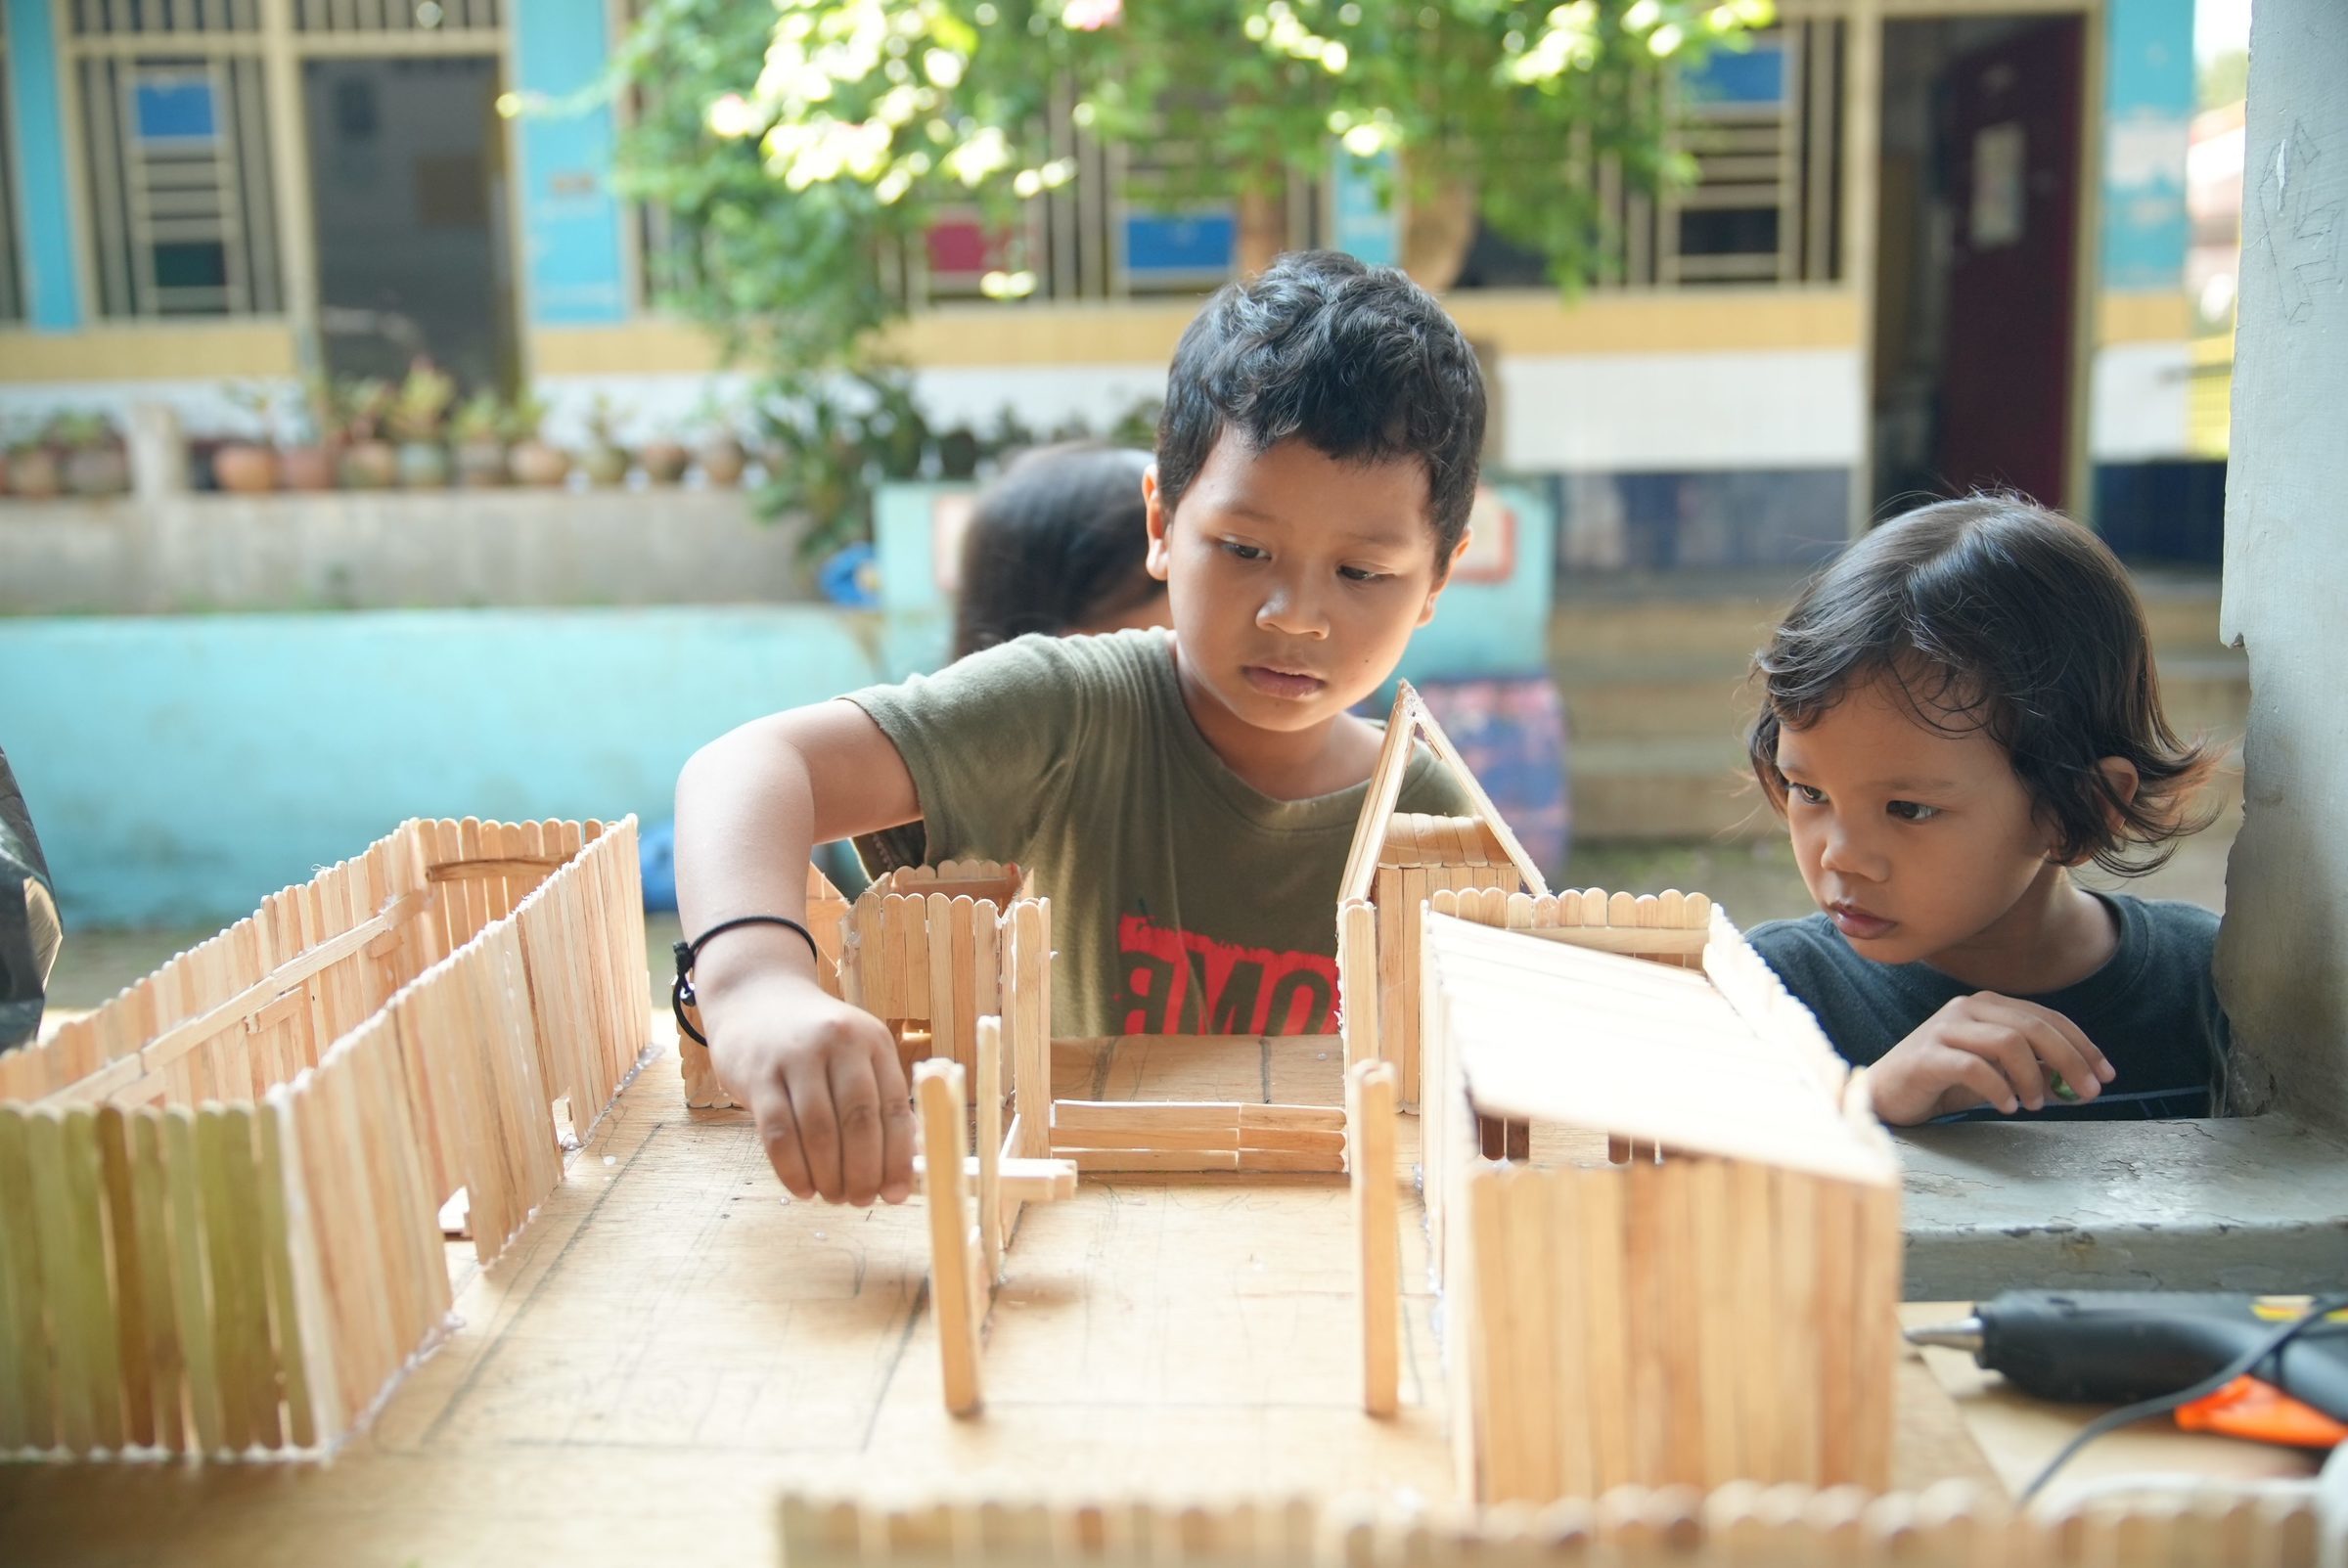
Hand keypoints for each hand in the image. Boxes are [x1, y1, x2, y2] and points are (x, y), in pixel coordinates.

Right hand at [705, 973, 916, 1204]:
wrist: (756, 997)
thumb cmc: (815, 1041)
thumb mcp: (855, 1054)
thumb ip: (878, 1100)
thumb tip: (902, 1167)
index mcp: (874, 1042)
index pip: (896, 1107)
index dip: (898, 1158)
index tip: (897, 1195)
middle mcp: (839, 1043)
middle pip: (859, 1121)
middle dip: (863, 1172)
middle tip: (860, 1201)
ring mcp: (796, 1057)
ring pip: (819, 1131)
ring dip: (829, 1176)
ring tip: (832, 1197)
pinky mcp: (759, 1074)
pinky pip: (779, 1133)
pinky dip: (793, 1169)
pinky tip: (802, 1189)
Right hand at [1867, 992, 2116, 1125]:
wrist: (1887, 1094)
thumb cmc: (1945, 1082)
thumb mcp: (1998, 1073)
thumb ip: (2033, 1070)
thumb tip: (2078, 1080)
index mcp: (1986, 1005)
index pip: (2046, 1017)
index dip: (2082, 1045)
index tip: (2106, 1074)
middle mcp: (1966, 1008)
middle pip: (2032, 1026)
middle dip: (2070, 1060)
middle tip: (2089, 1093)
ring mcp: (1944, 1029)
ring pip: (2007, 1041)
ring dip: (2033, 1077)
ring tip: (2036, 1104)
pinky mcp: (1926, 1056)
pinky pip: (1974, 1067)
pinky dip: (1999, 1088)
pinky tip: (2007, 1106)